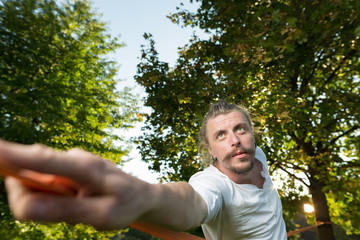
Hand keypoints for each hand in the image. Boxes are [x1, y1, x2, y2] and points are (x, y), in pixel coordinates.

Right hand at [1, 139, 153, 229]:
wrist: (142, 195)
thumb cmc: (126, 204)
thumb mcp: (103, 215)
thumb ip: (67, 211)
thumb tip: (26, 206)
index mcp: (85, 167)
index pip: (44, 161)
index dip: (15, 155)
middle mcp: (74, 157)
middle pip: (29, 177)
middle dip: (31, 200)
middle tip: (64, 215)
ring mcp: (70, 160)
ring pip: (36, 183)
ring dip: (46, 202)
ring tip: (79, 207)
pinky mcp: (68, 167)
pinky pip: (46, 185)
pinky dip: (52, 199)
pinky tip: (76, 203)